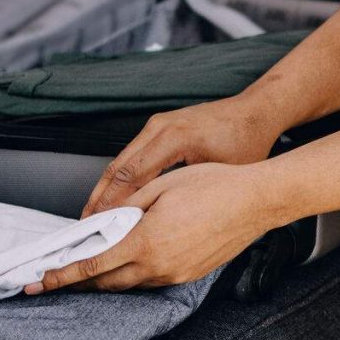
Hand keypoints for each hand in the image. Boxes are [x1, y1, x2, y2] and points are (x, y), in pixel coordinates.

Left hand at [30, 162, 284, 293]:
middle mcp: (158, 266)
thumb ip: (127, 208)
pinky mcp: (188, 276)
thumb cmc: (214, 186)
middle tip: (54, 281)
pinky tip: (127, 261)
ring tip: (86, 271)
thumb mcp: (161, 187)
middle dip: (76, 284)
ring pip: (128, 284)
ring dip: (105, 279)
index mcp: (146, 242)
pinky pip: (150, 280)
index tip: (41, 281)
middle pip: (106, 283)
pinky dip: (132, 275)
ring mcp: (175, 275)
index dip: (62, 275)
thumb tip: (103, 221)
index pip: (92, 266)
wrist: (256, 201)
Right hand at [81, 93, 285, 216]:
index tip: (100, 227)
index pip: (132, 175)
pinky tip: (114, 198)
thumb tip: (160, 223)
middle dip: (99, 198)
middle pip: (117, 167)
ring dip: (105, 189)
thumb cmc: (246, 142)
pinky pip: (132, 155)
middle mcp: (160, 127)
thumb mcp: (220, 175)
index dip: (113, 204)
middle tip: (85, 226)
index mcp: (174, 137)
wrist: (255, 112)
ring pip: (120, 160)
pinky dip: (119, 178)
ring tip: (93, 216)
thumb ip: (188, 195)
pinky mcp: (158, 127)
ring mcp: (157, 124)